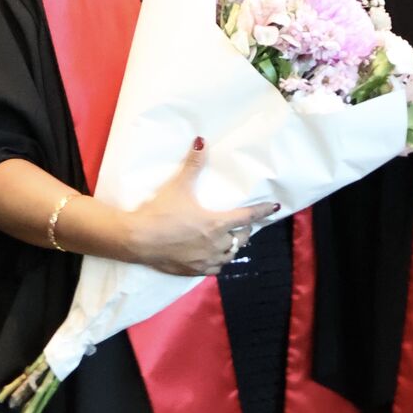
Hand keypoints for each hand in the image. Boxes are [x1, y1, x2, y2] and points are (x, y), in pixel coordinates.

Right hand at [123, 139, 279, 276]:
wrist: (138, 239)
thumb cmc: (160, 212)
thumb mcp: (179, 186)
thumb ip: (193, 165)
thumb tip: (201, 141)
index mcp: (216, 224)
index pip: (248, 217)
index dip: (263, 211)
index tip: (275, 207)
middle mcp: (216, 244)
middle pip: (241, 238)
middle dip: (245, 229)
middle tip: (244, 223)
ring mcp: (206, 260)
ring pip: (230, 255)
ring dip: (233, 246)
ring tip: (231, 240)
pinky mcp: (194, 271)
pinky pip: (215, 268)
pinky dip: (219, 261)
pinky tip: (214, 257)